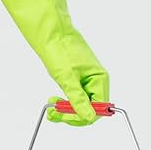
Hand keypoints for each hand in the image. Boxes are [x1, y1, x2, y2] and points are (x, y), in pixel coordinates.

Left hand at [0, 0, 109, 127]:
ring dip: (66, 109)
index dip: (82, 117)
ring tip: (52, 105)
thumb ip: (78, 100)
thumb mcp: (67, 78)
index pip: (98, 110)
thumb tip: (88, 118)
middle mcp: (97, 80)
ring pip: (81, 105)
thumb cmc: (60, 49)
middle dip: (72, 114)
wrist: (51, 31)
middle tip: (54, 114)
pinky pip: (75, 97)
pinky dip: (65, 101)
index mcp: (100, 79)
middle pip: (89, 109)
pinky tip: (54, 99)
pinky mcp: (78, 78)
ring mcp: (87, 80)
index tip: (64, 117)